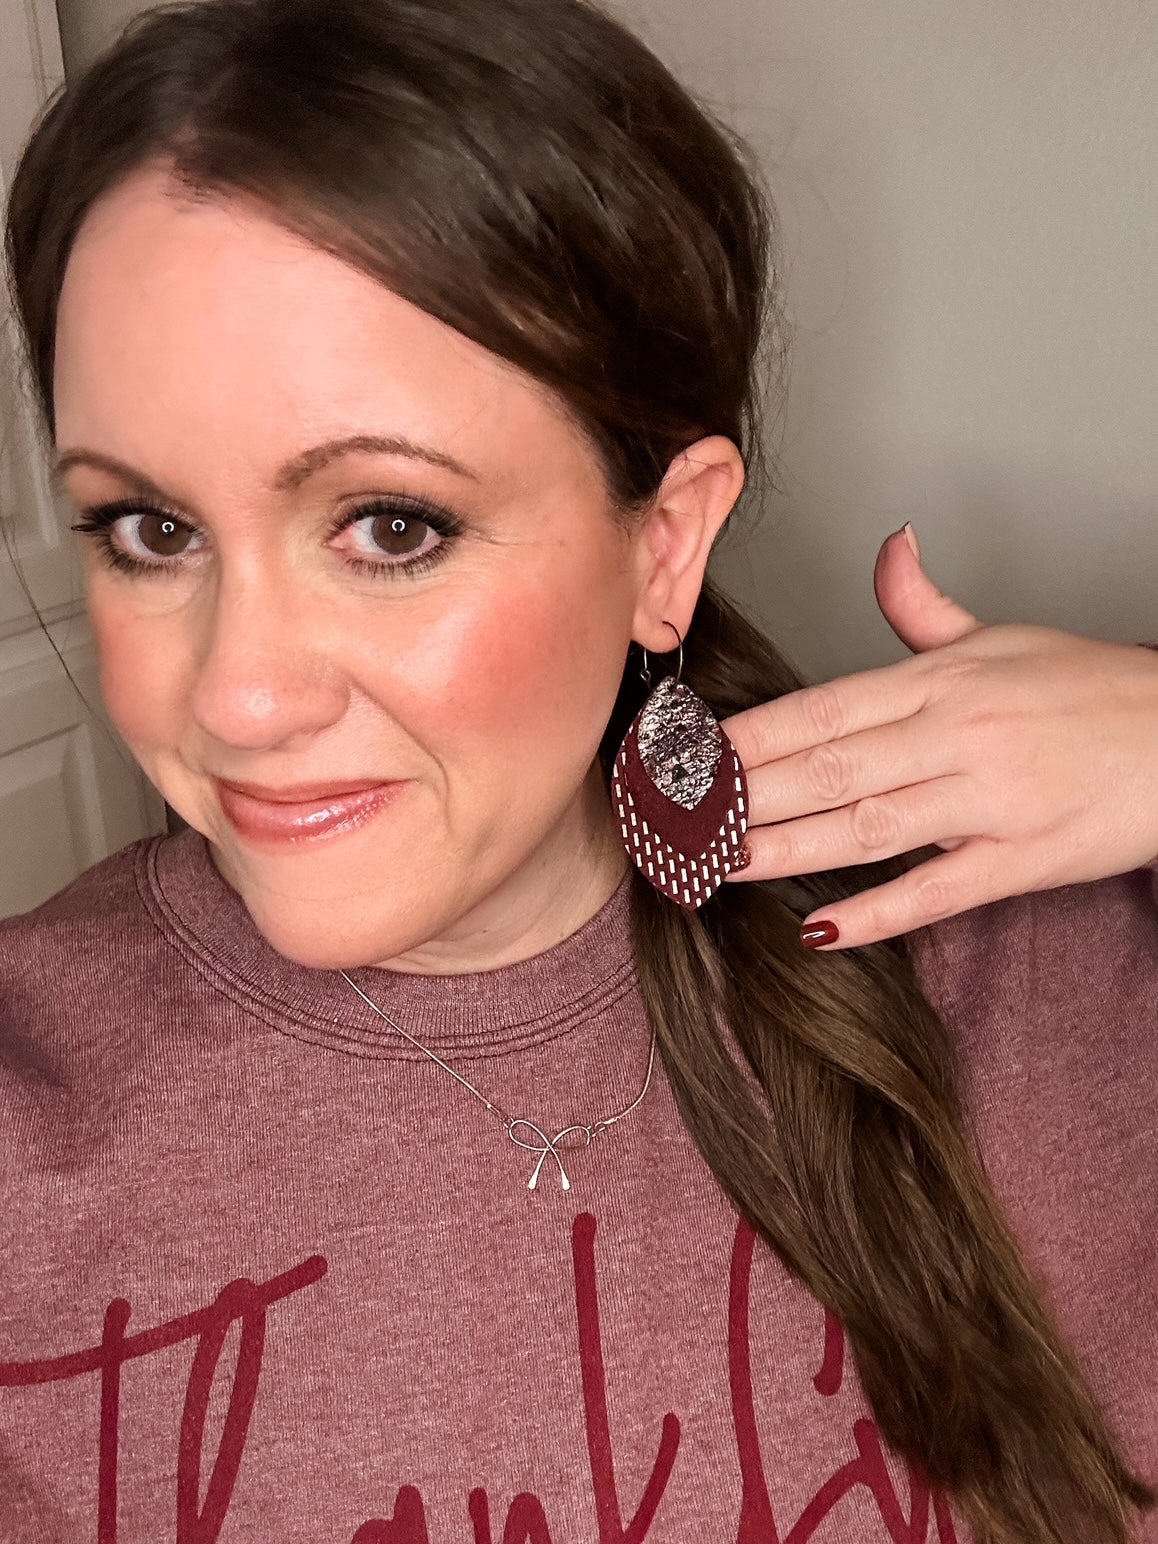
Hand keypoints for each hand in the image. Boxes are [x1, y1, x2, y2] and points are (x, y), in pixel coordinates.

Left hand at [722, 525, 1157, 947]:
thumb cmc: (1088, 689)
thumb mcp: (1001, 635)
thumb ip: (925, 606)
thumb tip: (889, 548)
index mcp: (940, 679)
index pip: (821, 708)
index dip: (746, 736)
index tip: (686, 757)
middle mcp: (956, 733)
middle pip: (827, 767)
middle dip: (742, 795)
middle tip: (674, 819)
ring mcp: (990, 798)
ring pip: (867, 825)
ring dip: (784, 849)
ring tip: (717, 864)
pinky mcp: (1025, 859)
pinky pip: (938, 890)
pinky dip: (878, 913)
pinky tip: (820, 930)